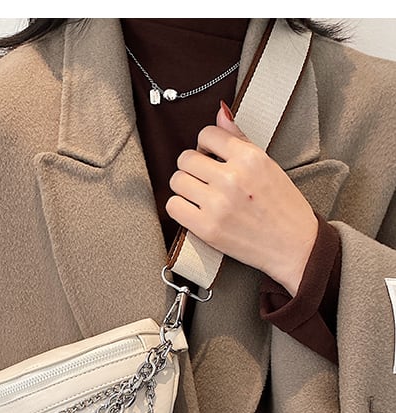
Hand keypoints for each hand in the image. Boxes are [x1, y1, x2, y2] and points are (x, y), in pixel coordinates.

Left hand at [165, 101, 317, 295]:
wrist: (294, 245)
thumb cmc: (282, 206)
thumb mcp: (268, 165)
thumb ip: (240, 139)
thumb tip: (219, 112)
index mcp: (250, 158)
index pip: (207, 135)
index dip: (205, 146)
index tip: (211, 157)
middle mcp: (232, 178)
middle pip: (186, 159)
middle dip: (192, 167)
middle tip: (204, 179)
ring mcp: (218, 204)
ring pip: (177, 181)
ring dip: (184, 187)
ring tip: (200, 195)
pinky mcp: (207, 228)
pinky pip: (173, 206)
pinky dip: (180, 207)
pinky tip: (194, 210)